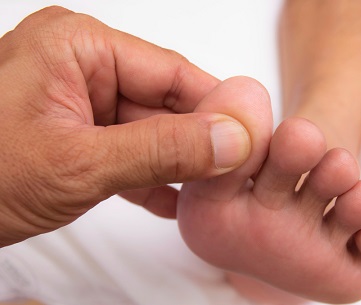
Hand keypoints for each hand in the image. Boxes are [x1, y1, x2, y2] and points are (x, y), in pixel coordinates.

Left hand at [0, 6, 251, 246]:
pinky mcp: (76, 134)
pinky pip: (127, 149)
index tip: (251, 138)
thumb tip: (230, 140)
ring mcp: (79, 101)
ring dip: (176, 164)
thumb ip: (162, 150)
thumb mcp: (81, 163)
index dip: (216, 107)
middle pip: (163, 102)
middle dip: (197, 142)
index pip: (171, 73)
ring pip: (149, 131)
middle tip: (233, 173)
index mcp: (80, 47)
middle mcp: (81, 66)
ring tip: (210, 191)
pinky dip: (150, 177)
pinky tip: (173, 200)